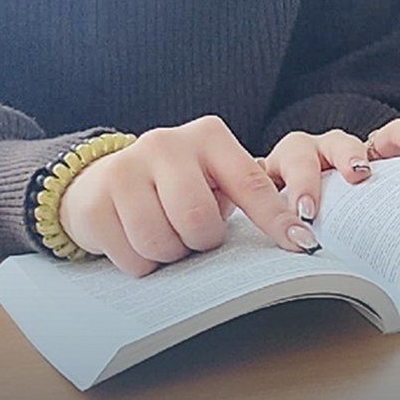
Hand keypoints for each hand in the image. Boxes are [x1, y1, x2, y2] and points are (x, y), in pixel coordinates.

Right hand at [58, 116, 311, 275]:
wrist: (100, 180)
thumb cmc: (175, 183)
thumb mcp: (212, 176)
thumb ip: (247, 193)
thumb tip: (297, 235)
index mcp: (208, 136)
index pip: (251, 183)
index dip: (277, 219)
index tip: (303, 244)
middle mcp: (167, 144)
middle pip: (199, 220)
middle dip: (202, 240)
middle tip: (196, 235)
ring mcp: (126, 169)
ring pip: (163, 241)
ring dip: (171, 253)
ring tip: (168, 234)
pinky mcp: (96, 201)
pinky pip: (133, 256)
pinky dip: (142, 262)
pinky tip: (137, 240)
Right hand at [262, 118, 399, 223]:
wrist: (279, 200)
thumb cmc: (336, 197)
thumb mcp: (371, 190)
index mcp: (362, 151)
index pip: (389, 135)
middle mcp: (328, 150)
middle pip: (340, 141)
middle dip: (351, 155)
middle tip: (360, 175)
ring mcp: (292, 161)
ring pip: (296, 155)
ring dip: (303, 180)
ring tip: (308, 209)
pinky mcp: (263, 179)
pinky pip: (260, 184)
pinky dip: (265, 201)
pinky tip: (268, 220)